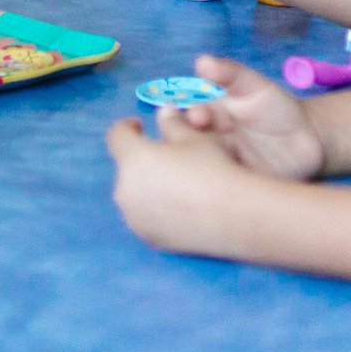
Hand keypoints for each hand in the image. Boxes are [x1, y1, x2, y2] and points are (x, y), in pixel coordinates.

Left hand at [105, 108, 255, 256]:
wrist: (233, 216)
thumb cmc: (212, 167)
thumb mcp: (194, 138)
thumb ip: (172, 124)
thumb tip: (163, 113)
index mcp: (133, 159)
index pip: (117, 136)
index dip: (127, 127)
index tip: (140, 126)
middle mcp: (125, 190)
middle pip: (126, 168)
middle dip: (140, 159)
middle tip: (166, 157)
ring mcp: (134, 218)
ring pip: (133, 194)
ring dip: (146, 185)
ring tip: (174, 184)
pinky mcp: (149, 238)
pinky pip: (144, 216)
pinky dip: (154, 209)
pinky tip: (179, 208)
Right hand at [167, 56, 326, 180]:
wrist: (309, 139)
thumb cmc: (276, 107)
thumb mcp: (252, 86)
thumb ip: (229, 73)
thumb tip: (202, 61)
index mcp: (207, 119)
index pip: (185, 118)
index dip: (186, 117)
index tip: (197, 116)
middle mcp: (207, 145)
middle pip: (184, 148)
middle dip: (186, 145)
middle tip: (201, 144)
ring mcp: (221, 168)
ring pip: (200, 174)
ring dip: (203, 172)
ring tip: (218, 168)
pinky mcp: (237, 190)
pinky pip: (222, 195)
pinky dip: (222, 193)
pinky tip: (231, 190)